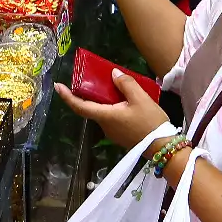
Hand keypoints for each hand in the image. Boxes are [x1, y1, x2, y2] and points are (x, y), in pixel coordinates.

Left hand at [54, 69, 171, 151]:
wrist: (163, 147)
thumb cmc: (151, 123)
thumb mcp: (141, 99)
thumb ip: (126, 84)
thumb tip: (113, 74)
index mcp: (106, 116)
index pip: (81, 106)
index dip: (68, 97)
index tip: (58, 86)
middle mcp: (105, 125)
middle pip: (93, 107)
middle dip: (92, 93)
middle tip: (97, 79)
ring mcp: (112, 133)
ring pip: (104, 113)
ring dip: (106, 100)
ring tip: (117, 87)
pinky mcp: (121, 136)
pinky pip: (112, 118)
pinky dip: (114, 108)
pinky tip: (126, 101)